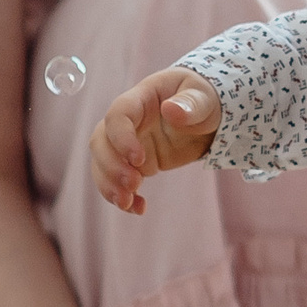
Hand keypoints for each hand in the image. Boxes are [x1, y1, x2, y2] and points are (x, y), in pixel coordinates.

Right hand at [90, 68, 221, 214]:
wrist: (205, 115)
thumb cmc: (203, 99)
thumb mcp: (205, 98)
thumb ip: (191, 104)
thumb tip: (171, 110)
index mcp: (141, 98)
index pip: (118, 115)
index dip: (121, 138)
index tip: (139, 158)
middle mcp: (128, 121)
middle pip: (101, 141)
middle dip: (111, 166)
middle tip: (134, 184)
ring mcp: (128, 143)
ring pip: (102, 163)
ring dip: (109, 185)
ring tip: (127, 202)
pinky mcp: (135, 163)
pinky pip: (117, 180)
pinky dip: (123, 197)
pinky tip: (138, 208)